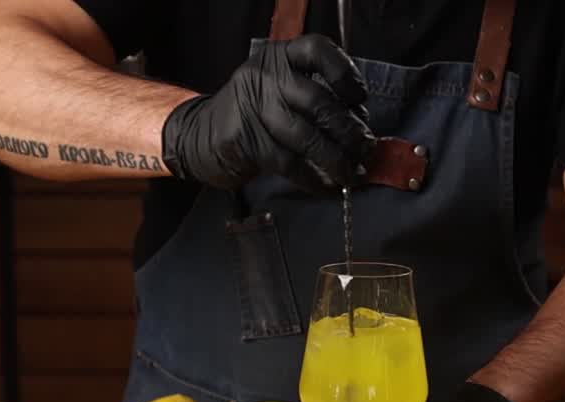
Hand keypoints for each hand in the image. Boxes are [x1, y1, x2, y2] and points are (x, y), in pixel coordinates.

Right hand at [161, 34, 375, 192]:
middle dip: (349, 131)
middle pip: (318, 101)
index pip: (318, 51)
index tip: (360, 99)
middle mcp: (265, 77)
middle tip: (366, 150)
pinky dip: (314, 179)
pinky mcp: (245, 142)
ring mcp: (253, 109)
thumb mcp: (279, 92)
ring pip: (306, 137)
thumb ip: (316, 100)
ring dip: (336, 160)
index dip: (345, 73)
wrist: (198, 135)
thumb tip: (361, 127)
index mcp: (279, 58)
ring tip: (353, 175)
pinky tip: (328, 187)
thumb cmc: (253, 116)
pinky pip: (289, 163)